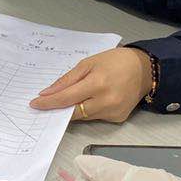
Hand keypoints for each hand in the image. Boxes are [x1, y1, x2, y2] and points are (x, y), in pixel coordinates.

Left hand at [30, 47, 149, 122]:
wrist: (144, 69)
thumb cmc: (115, 61)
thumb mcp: (88, 63)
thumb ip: (67, 79)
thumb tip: (48, 93)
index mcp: (98, 83)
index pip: (67, 98)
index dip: (49, 103)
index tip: (35, 104)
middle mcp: (106, 101)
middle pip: (73, 112)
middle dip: (58, 109)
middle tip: (45, 105)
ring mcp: (113, 112)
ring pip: (83, 116)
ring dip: (73, 109)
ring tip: (70, 99)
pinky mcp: (118, 118)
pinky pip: (95, 117)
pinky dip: (88, 110)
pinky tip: (91, 100)